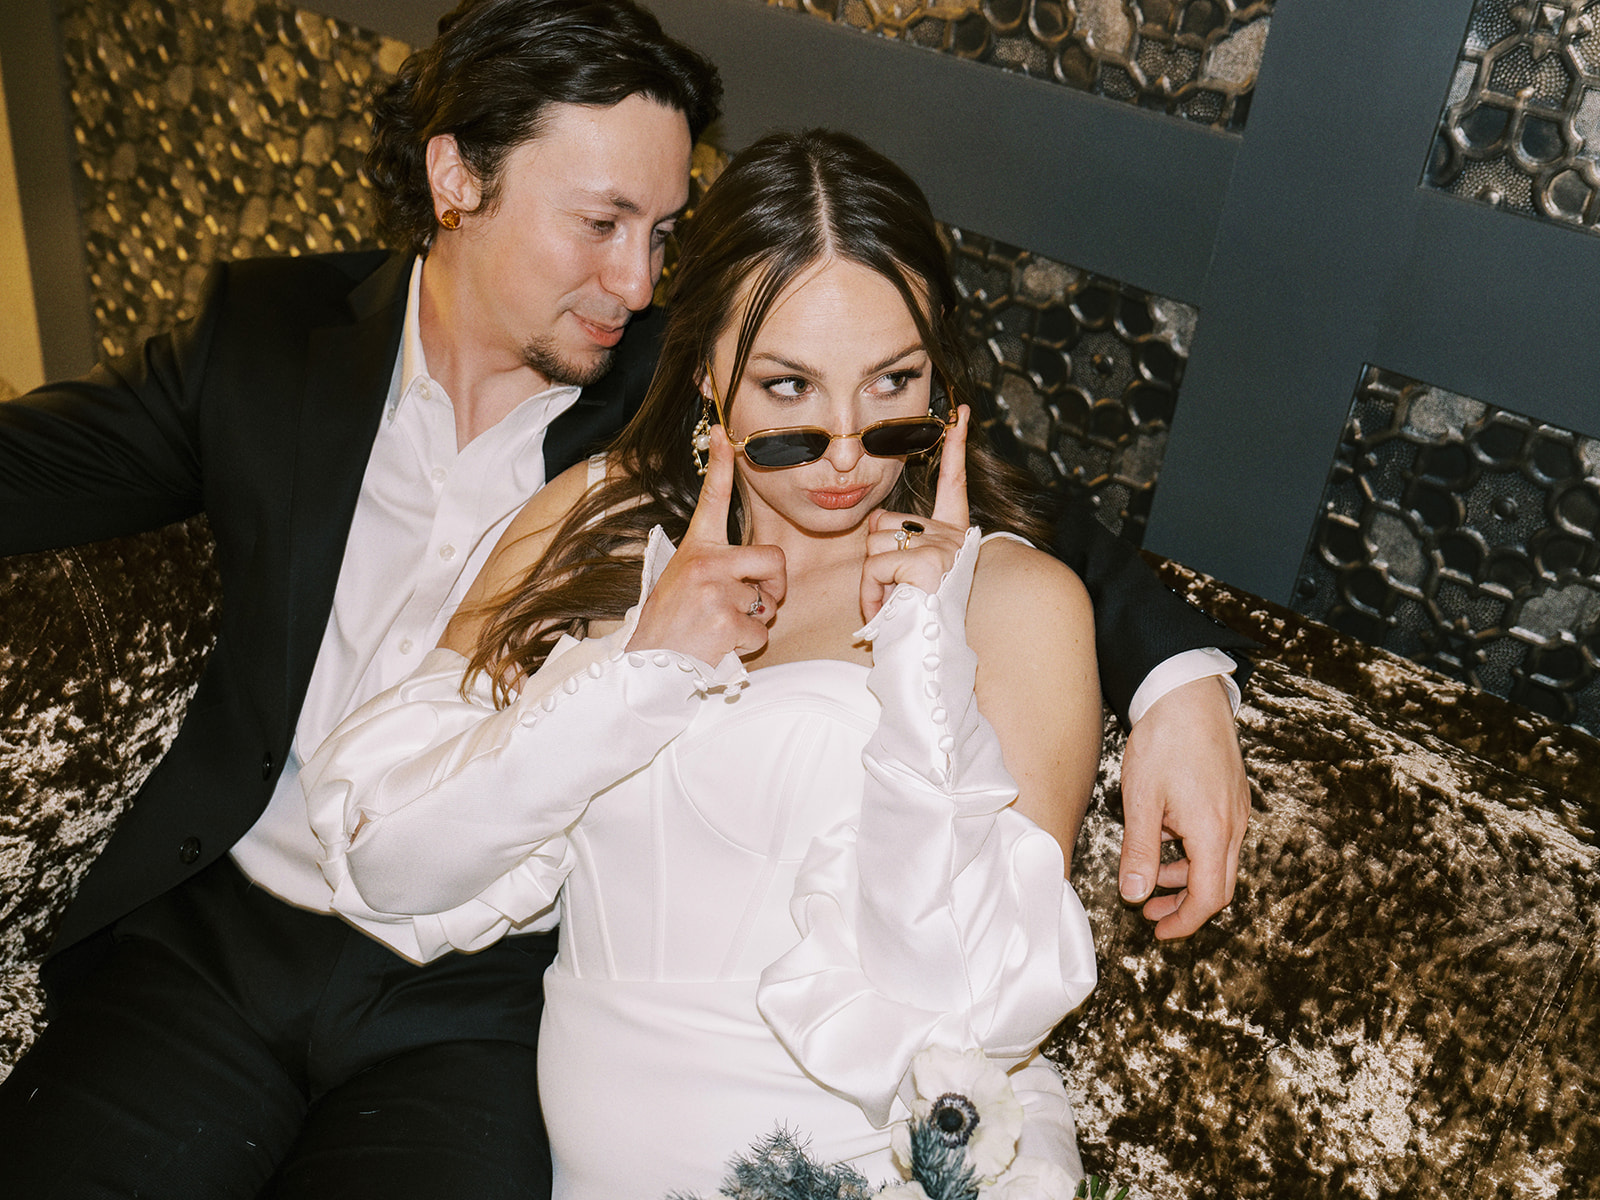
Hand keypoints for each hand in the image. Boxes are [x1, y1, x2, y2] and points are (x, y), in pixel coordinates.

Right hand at [626, 426, 785, 662]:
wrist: (647, 666)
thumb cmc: (669, 624)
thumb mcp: (682, 581)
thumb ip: (716, 568)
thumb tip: (760, 577)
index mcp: (696, 549)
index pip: (713, 500)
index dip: (721, 464)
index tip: (724, 433)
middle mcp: (706, 563)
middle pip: (774, 560)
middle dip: (777, 585)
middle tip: (760, 600)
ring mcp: (716, 592)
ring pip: (768, 604)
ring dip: (754, 622)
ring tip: (717, 628)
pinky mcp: (726, 621)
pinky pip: (761, 632)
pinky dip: (747, 645)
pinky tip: (719, 645)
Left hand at [859, 406, 970, 619]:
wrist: (930, 660)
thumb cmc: (915, 625)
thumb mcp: (907, 580)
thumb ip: (898, 548)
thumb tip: (876, 529)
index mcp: (953, 537)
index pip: (954, 483)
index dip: (956, 447)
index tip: (961, 413)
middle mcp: (954, 538)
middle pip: (884, 522)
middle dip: (874, 558)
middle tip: (891, 592)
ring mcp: (944, 549)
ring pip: (873, 544)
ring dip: (870, 581)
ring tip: (890, 605)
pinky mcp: (928, 564)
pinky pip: (875, 566)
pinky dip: (870, 593)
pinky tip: (886, 611)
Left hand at [1118, 675, 1249, 938]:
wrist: (1187, 694)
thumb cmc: (1164, 742)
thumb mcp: (1141, 801)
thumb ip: (1140, 852)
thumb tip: (1135, 895)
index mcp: (1213, 832)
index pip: (1208, 897)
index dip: (1184, 922)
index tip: (1159, 932)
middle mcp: (1234, 825)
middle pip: (1218, 885)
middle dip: (1184, 905)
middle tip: (1151, 912)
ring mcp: (1236, 809)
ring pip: (1217, 861)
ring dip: (1185, 876)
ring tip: (1151, 875)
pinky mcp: (1232, 795)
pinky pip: (1217, 837)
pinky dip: (1193, 851)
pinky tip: (1166, 837)